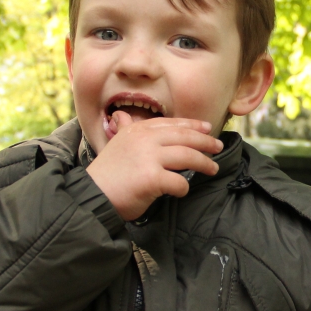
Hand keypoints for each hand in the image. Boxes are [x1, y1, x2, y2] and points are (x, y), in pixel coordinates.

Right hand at [87, 112, 221, 220]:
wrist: (92, 194)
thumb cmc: (106, 173)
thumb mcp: (115, 143)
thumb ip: (124, 129)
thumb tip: (122, 116)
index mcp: (138, 129)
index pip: (172, 124)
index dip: (193, 126)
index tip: (207, 128)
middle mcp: (145, 139)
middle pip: (185, 138)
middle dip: (205, 142)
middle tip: (218, 148)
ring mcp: (149, 158)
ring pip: (188, 156)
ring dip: (204, 163)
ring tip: (213, 168)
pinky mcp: (152, 179)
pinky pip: (179, 182)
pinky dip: (184, 187)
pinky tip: (183, 190)